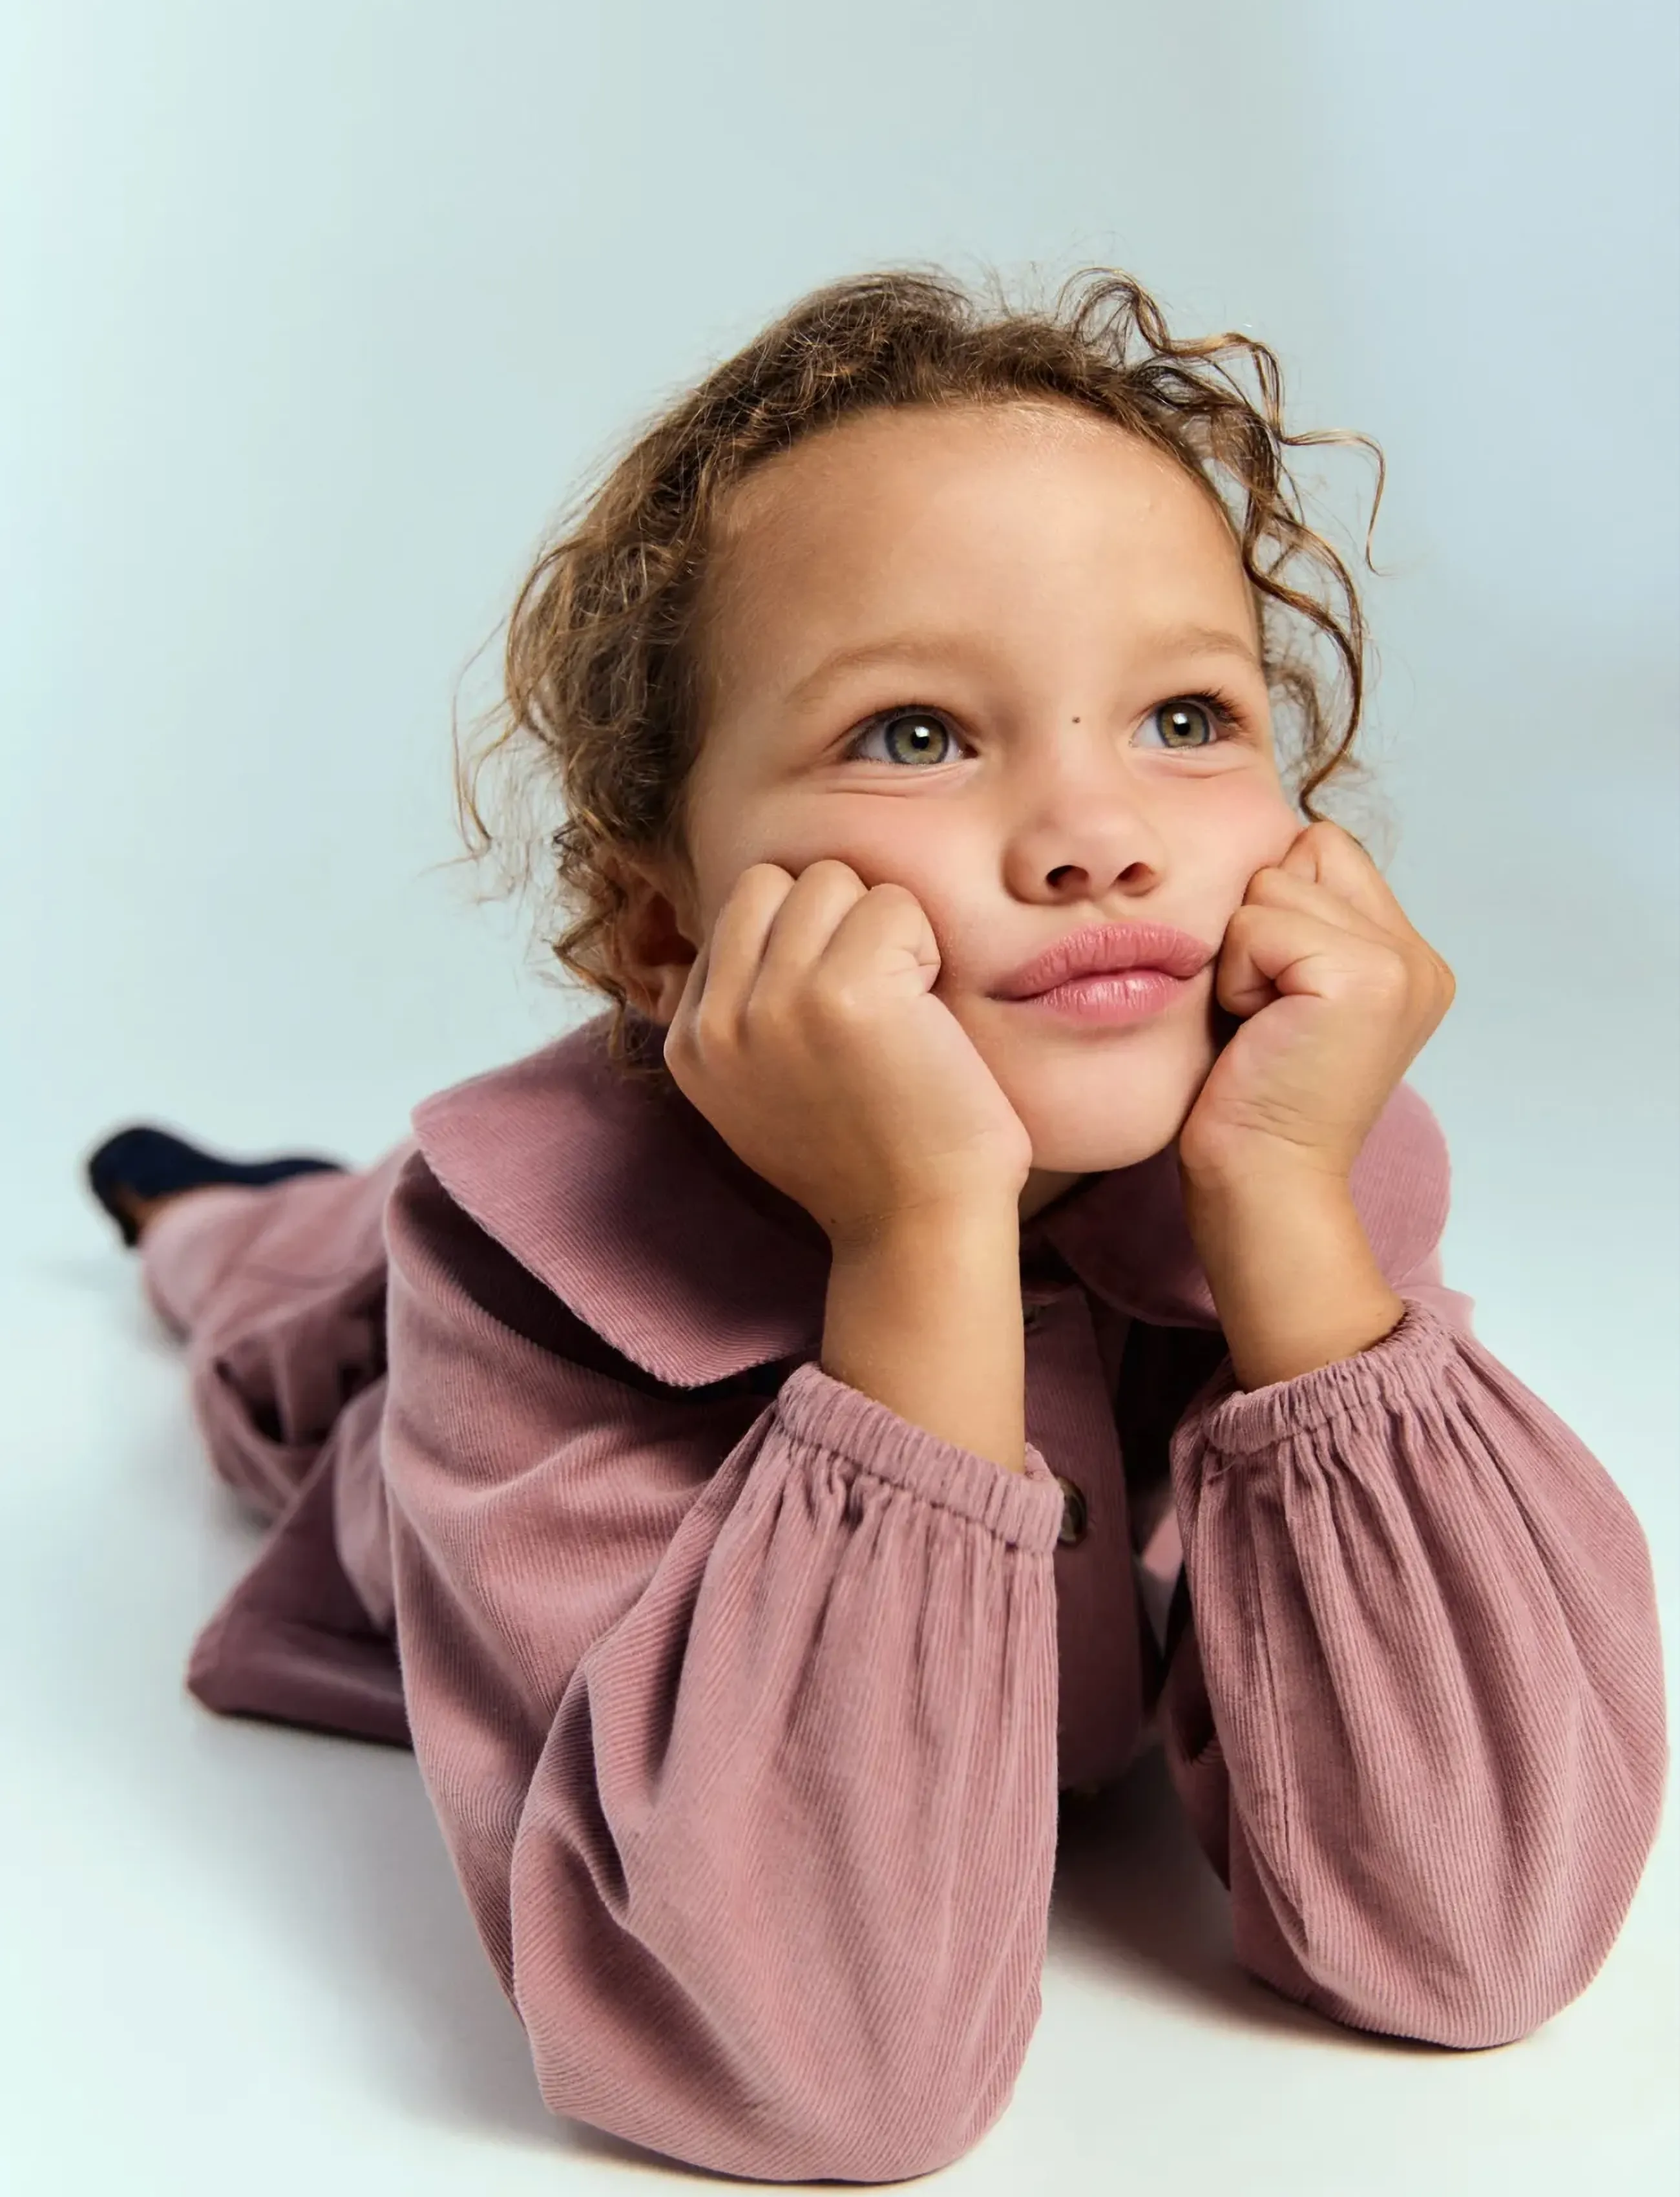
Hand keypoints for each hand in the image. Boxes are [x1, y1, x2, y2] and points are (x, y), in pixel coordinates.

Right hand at [664, 859, 1032, 1246]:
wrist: (919, 1226)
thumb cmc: (868, 1156)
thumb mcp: (761, 1091)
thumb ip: (739, 1014)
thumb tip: (747, 924)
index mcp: (690, 1042)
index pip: (737, 911)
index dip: (804, 943)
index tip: (835, 1020)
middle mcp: (717, 1019)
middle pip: (774, 880)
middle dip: (835, 918)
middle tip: (875, 999)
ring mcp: (773, 1003)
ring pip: (830, 879)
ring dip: (882, 928)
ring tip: (900, 1007)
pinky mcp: (842, 992)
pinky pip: (892, 905)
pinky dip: (925, 945)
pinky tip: (926, 1015)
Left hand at [1176, 819, 1456, 1188]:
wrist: (1264, 1184)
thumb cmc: (1253, 1100)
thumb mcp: (1286, 993)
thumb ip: (1302, 922)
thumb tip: (1267, 853)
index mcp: (1407, 960)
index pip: (1324, 849)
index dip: (1273, 910)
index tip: (1273, 996)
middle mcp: (1418, 958)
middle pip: (1302, 853)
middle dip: (1259, 926)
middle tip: (1267, 1014)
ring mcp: (1400, 964)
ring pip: (1273, 884)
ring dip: (1244, 954)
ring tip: (1264, 1024)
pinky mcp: (1363, 975)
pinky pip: (1257, 924)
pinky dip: (1238, 976)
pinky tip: (1258, 1031)